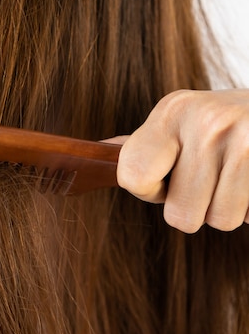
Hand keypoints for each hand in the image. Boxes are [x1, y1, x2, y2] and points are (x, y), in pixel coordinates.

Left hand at [114, 89, 248, 232]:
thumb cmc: (220, 122)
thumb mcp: (179, 119)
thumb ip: (142, 145)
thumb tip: (98, 154)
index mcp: (172, 112)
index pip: (133, 176)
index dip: (147, 190)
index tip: (164, 178)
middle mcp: (208, 123)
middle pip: (180, 215)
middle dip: (193, 207)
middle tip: (207, 179)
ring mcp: (247, 142)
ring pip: (221, 221)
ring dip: (226, 208)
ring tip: (233, 177)